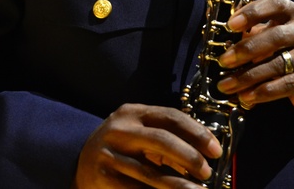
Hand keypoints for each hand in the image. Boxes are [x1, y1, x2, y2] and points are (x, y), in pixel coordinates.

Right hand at [73, 103, 221, 187]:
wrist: (78, 161)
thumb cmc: (120, 146)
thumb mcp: (137, 131)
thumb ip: (165, 136)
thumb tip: (203, 153)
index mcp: (132, 112)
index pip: (171, 117)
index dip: (197, 133)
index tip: (215, 150)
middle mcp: (120, 130)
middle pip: (162, 141)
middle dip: (190, 157)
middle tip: (206, 171)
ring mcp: (110, 155)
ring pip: (151, 172)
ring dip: (179, 185)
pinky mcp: (104, 178)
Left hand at [214, 0, 293, 120]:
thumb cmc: (292, 51)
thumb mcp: (276, 36)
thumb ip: (255, 33)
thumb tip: (227, 42)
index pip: (275, 4)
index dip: (252, 12)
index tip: (231, 24)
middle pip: (274, 37)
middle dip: (245, 49)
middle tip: (223, 61)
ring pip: (277, 64)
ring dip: (248, 76)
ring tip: (227, 85)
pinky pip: (285, 85)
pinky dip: (262, 92)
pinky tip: (246, 96)